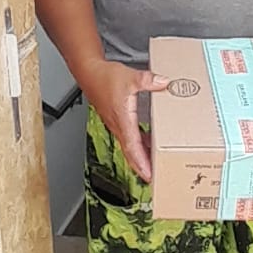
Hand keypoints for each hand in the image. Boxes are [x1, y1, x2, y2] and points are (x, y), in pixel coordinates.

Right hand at [81, 59, 168, 182]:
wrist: (89, 73)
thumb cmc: (104, 77)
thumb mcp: (130, 77)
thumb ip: (148, 81)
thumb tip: (164, 83)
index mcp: (122, 119)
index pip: (132, 146)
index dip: (141, 162)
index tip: (148, 175)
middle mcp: (118, 125)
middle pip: (131, 153)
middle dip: (141, 167)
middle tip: (153, 180)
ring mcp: (116, 124)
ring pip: (129, 147)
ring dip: (140, 158)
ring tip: (153, 167)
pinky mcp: (117, 120)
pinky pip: (128, 138)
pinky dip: (138, 145)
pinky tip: (149, 143)